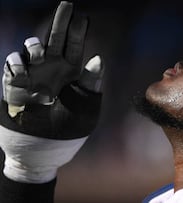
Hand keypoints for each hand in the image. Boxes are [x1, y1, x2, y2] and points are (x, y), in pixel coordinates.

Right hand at [0, 1, 103, 182]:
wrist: (40, 152)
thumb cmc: (68, 132)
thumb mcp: (86, 109)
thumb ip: (91, 84)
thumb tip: (98, 57)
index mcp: (71, 75)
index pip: (75, 48)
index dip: (78, 32)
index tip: (83, 18)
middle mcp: (52, 72)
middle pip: (54, 40)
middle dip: (60, 22)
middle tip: (67, 5)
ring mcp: (32, 77)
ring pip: (31, 47)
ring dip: (35, 45)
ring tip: (39, 55)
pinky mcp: (14, 85)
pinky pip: (12, 64)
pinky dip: (17, 63)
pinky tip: (23, 72)